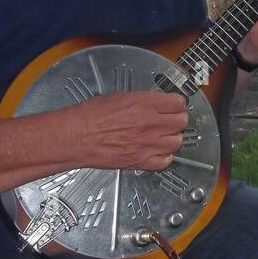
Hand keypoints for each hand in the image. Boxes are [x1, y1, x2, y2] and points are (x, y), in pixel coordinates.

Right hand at [55, 91, 187, 171]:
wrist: (76, 137)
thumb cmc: (90, 116)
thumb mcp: (119, 97)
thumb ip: (142, 100)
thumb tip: (154, 103)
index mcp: (145, 104)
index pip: (178, 103)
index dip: (177, 104)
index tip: (175, 106)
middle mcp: (150, 124)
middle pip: (181, 122)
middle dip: (176, 120)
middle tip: (170, 121)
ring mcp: (148, 144)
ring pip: (177, 142)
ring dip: (172, 138)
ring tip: (163, 136)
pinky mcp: (141, 161)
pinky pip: (166, 161)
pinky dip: (164, 157)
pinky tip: (157, 151)